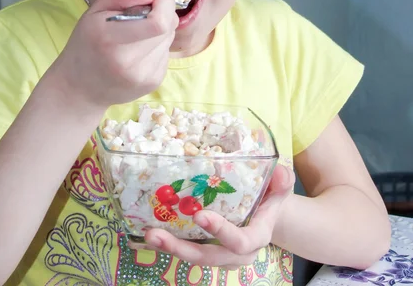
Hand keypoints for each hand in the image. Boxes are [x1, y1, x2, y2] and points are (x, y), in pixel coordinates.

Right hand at [49, 0, 177, 110]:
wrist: (79, 89)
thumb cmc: (86, 43)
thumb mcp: (94, 11)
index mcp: (109, 38)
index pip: (158, 22)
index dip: (162, 3)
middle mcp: (128, 61)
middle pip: (168, 26)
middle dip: (162, 12)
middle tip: (144, 14)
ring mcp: (143, 75)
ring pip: (170, 38)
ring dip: (159, 30)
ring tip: (138, 35)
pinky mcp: (153, 83)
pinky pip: (166, 53)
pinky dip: (157, 46)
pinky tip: (139, 51)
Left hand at [129, 164, 294, 270]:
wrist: (267, 211)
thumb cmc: (271, 196)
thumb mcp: (279, 187)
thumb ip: (280, 181)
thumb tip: (280, 173)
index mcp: (257, 236)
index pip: (240, 242)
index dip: (221, 232)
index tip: (200, 216)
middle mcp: (238, 253)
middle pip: (210, 257)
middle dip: (183, 249)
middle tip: (158, 234)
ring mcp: (221, 254)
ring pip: (195, 258)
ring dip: (171, 248)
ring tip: (149, 235)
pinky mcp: (208, 249)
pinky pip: (189, 250)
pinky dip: (171, 243)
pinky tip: (151, 232)